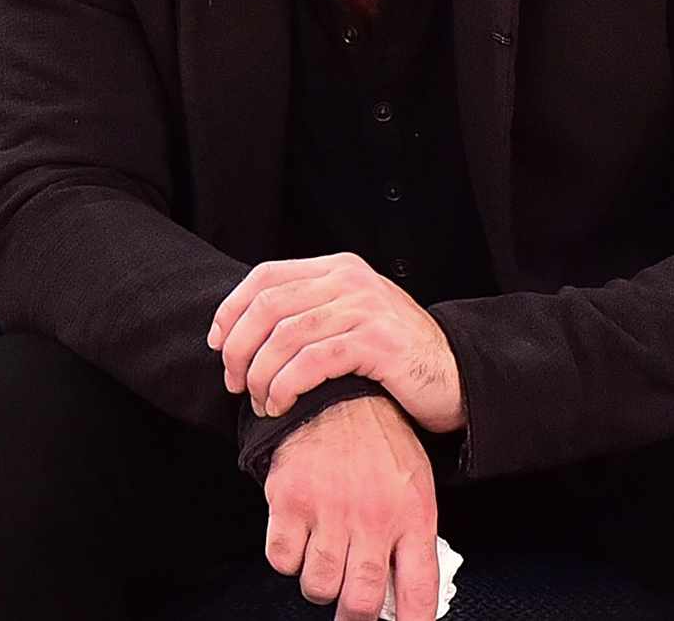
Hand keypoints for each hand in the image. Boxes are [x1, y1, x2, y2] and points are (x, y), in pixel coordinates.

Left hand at [211, 252, 462, 432]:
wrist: (456, 377)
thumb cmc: (395, 358)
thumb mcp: (350, 319)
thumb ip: (310, 313)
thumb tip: (244, 333)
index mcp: (338, 269)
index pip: (266, 276)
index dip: (232, 308)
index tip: (217, 343)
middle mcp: (349, 280)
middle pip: (268, 305)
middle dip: (239, 347)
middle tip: (233, 382)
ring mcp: (364, 308)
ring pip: (285, 335)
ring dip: (260, 373)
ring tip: (260, 400)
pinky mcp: (376, 342)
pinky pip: (312, 361)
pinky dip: (286, 384)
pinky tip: (280, 404)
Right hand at [264, 396, 439, 620]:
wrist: (339, 393)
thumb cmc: (378, 439)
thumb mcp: (413, 483)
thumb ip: (411, 534)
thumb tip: (400, 586)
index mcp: (411, 515)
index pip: (419, 592)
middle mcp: (372, 518)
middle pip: (360, 602)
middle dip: (352, 612)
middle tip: (348, 601)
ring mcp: (329, 510)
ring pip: (317, 586)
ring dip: (318, 583)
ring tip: (323, 558)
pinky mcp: (290, 499)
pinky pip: (281, 558)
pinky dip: (286, 557)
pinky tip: (298, 536)